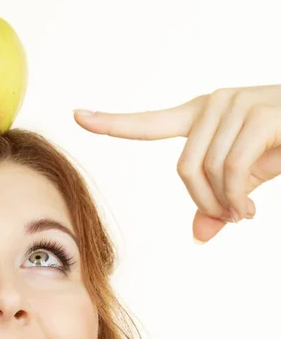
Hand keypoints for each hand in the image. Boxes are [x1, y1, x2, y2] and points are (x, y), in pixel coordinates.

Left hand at [74, 85, 280, 242]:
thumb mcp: (246, 182)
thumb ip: (219, 201)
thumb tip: (199, 235)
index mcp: (202, 116)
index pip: (149, 122)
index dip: (113, 122)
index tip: (78, 116)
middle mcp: (214, 104)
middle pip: (182, 168)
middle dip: (202, 202)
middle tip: (227, 217)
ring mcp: (237, 104)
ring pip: (206, 171)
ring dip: (223, 204)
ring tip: (242, 213)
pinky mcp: (260, 114)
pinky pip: (231, 168)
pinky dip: (236, 198)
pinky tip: (248, 210)